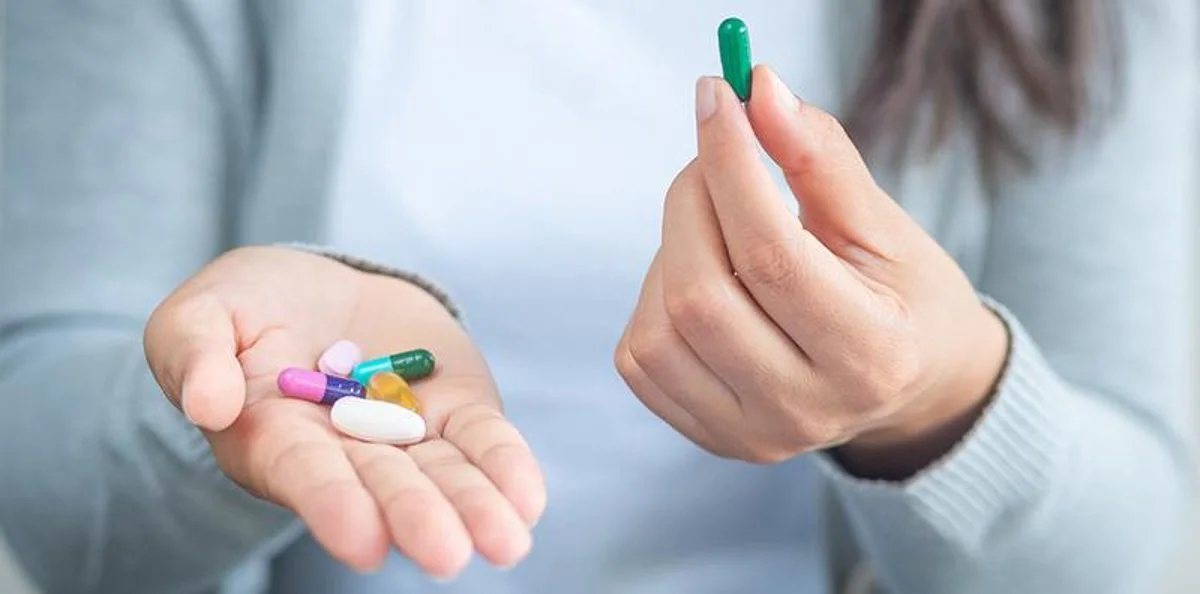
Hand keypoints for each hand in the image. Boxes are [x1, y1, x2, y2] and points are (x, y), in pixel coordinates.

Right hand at [144, 246, 544, 577]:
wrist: (317, 288)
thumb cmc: (245, 308)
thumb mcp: (200, 314)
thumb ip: (194, 353)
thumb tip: (205, 403)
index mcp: (274, 437)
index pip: (304, 473)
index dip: (333, 504)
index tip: (364, 542)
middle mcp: (346, 451)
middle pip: (384, 486)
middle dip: (416, 517)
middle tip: (447, 554)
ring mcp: (406, 432)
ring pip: (443, 473)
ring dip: (474, 506)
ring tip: (507, 541)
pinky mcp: (453, 406)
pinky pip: (482, 437)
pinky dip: (505, 465)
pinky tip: (527, 499)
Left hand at [615, 68, 1008, 477]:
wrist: (907, 387)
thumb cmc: (902, 295)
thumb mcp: (884, 225)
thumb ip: (822, 158)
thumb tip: (758, 89)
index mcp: (871, 355)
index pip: (773, 255)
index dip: (732, 165)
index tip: (718, 95)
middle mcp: (806, 411)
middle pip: (703, 293)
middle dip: (693, 198)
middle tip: (714, 153)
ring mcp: (751, 435)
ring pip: (660, 327)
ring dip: (674, 249)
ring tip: (721, 226)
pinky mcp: (708, 436)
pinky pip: (640, 355)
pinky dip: (656, 297)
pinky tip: (705, 277)